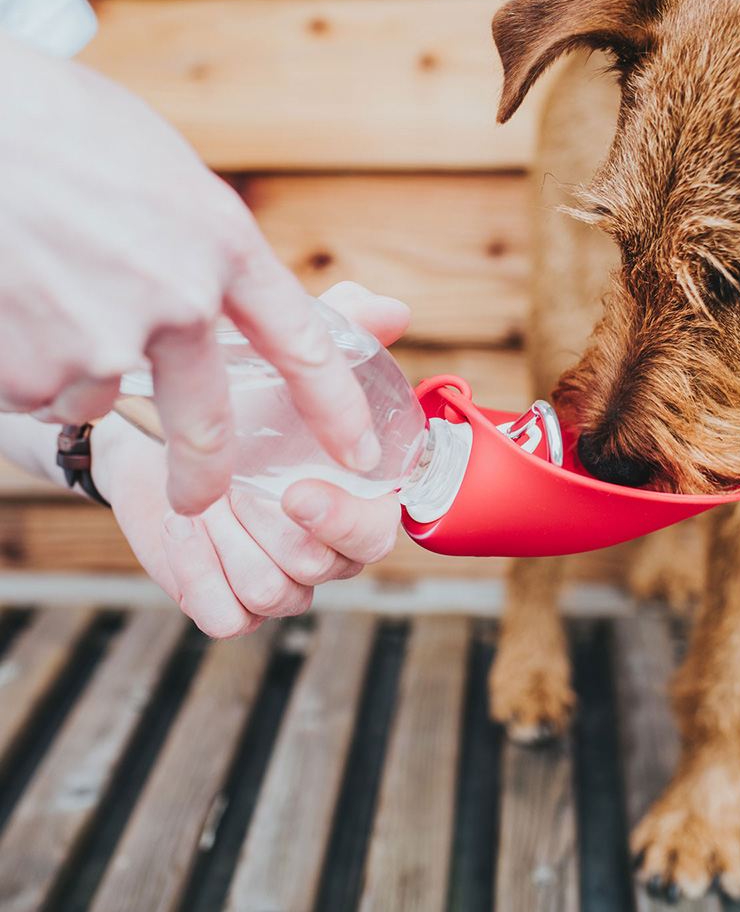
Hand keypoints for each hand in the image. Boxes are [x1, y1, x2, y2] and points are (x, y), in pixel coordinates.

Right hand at [0, 31, 380, 514]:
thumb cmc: (54, 127)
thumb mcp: (161, 169)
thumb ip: (203, 242)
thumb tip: (224, 293)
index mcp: (222, 243)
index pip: (304, 345)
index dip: (337, 408)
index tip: (357, 452)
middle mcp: (178, 301)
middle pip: (208, 427)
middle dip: (204, 476)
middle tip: (198, 496)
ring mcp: (104, 341)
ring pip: (98, 393)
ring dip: (75, 364)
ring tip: (39, 287)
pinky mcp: (31, 369)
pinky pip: (36, 387)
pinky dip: (22, 359)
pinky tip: (9, 298)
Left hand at [90, 284, 409, 637]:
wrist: (159, 432)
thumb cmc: (245, 394)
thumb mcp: (288, 352)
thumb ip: (345, 327)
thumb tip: (393, 308)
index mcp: (358, 500)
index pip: (377, 535)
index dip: (343, 520)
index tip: (295, 489)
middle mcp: (327, 549)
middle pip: (318, 568)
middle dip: (267, 524)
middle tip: (229, 481)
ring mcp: (281, 581)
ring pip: (274, 593)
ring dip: (229, 543)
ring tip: (201, 499)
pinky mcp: (228, 603)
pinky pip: (228, 619)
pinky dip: (201, 575)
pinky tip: (183, 528)